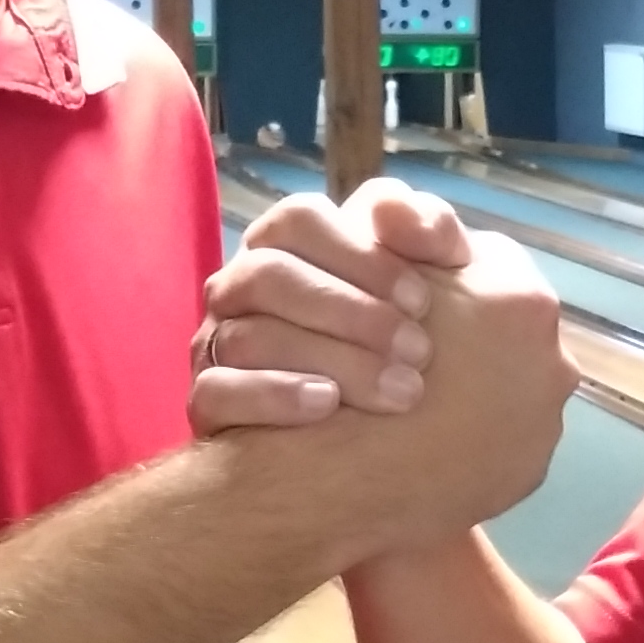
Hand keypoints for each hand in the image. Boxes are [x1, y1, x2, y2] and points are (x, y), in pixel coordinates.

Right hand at [193, 182, 474, 433]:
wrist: (392, 427)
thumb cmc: (406, 334)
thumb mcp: (434, 278)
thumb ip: (429, 232)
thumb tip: (398, 215)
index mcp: (285, 244)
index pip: (298, 220)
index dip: (361, 253)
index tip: (423, 300)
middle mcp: (241, 288)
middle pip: (269, 275)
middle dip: (351, 312)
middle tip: (420, 352)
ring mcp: (216, 344)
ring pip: (247, 337)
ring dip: (329, 358)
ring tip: (398, 390)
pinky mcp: (209, 404)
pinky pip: (217, 392)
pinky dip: (275, 395)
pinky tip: (329, 404)